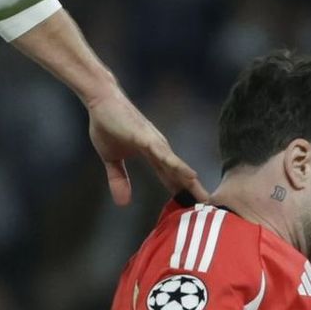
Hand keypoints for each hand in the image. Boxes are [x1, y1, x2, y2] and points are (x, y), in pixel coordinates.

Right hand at [86, 88, 205, 206]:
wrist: (100, 101)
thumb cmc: (107, 125)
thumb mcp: (111, 160)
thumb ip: (118, 180)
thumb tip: (123, 204)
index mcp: (152, 155)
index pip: (171, 178)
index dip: (182, 193)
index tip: (195, 209)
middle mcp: (159, 149)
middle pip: (180, 175)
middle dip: (194, 191)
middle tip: (210, 209)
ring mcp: (154, 143)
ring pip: (177, 167)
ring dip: (191, 183)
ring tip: (205, 199)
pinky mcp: (146, 138)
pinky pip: (165, 155)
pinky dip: (178, 166)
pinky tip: (190, 176)